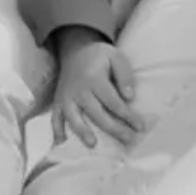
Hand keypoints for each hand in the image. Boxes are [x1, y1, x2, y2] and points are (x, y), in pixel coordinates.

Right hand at [52, 27, 145, 148]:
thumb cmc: (100, 55)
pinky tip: (62, 144)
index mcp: (94, 79)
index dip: (127, 116)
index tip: (140, 126)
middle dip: (114, 129)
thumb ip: (124, 76)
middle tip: (129, 140)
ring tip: (93, 145)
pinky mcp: (57, 102)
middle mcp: (79, 90)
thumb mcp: (117, 57)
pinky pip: (55, 118)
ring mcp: (66, 97)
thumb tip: (129, 97)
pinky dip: (57, 131)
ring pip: (73, 118)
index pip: (113, 102)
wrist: (75, 49)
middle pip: (97, 114)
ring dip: (83, 132)